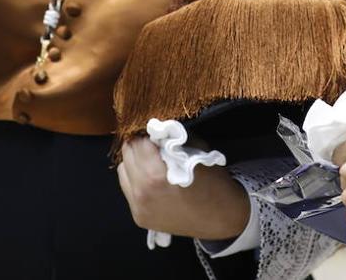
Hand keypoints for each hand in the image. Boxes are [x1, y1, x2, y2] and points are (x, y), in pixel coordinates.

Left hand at [117, 137, 251, 240]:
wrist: (222, 217)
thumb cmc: (213, 181)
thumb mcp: (197, 151)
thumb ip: (174, 139)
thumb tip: (158, 129)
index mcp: (155, 176)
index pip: (139, 143)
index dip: (148, 134)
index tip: (156, 132)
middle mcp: (141, 193)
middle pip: (127, 155)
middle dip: (139, 146)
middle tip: (152, 143)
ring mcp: (138, 208)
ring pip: (123, 172)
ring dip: (134, 162)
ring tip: (150, 161)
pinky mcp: (139, 217)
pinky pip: (128, 190)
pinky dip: (136, 179)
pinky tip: (151, 179)